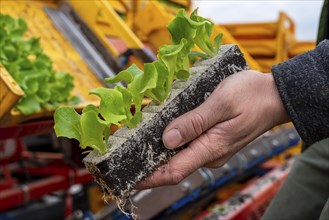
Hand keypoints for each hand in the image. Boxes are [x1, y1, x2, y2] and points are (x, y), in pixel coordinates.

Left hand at [137, 70, 289, 188]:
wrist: (274, 95)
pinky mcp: (213, 140)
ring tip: (139, 143)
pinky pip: (189, 146)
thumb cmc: (251, 96)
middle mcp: (210, 153)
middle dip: (151, 164)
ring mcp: (212, 148)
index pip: (175, 171)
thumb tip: (168, 139)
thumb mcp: (220, 103)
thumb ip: (194, 122)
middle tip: (127, 156)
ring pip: (180, 156)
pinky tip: (163, 133)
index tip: (130, 179)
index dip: (151, 178)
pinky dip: (173, 143)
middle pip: (174, 165)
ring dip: (161, 153)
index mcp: (211, 147)